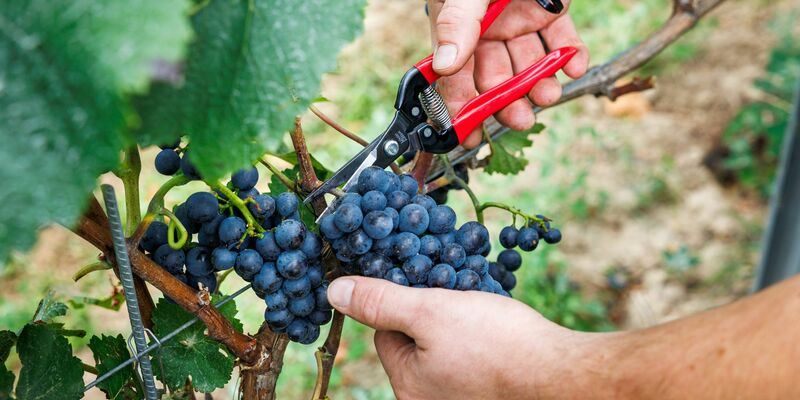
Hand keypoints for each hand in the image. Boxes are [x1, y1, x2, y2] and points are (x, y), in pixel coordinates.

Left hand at [326, 276, 603, 398]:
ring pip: (446, 343)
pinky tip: (496, 319)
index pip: (385, 334)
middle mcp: (431, 398)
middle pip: (415, 340)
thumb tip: (333, 291)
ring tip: (477, 302)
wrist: (563, 375)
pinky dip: (480, 333)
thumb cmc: (497, 344)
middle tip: (453, 289)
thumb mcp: (430, 311)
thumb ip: (380, 302)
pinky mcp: (491, 389)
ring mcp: (463, 396)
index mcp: (409, 386)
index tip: (421, 280)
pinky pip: (473, 354)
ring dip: (456, 317)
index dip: (401, 301)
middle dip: (430, 309)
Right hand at [426, 0, 588, 147]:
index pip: (454, 75)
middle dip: (507, 100)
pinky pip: (562, 40)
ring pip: (530, 64)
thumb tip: (446, 66)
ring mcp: (521, 20)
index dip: (460, 106)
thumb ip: (457, 24)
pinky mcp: (553, 10)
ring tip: (549, 94)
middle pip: (495, 76)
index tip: (468, 134)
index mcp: (458, 27)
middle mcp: (488, 30)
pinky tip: (574, 63)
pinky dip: (571, 54)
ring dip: (540, 83)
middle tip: (520, 118)